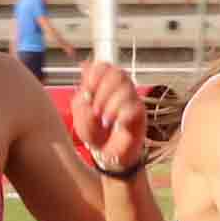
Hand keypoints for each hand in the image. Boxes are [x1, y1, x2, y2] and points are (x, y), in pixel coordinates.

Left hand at [71, 56, 148, 174]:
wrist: (107, 153)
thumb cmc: (93, 132)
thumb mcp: (80, 119)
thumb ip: (81, 104)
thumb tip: (86, 93)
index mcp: (102, 84)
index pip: (103, 67)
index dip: (96, 74)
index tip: (88, 88)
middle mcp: (119, 88)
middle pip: (118, 74)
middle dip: (103, 91)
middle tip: (95, 109)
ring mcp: (131, 100)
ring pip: (126, 90)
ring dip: (112, 105)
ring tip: (104, 121)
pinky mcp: (139, 115)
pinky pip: (134, 108)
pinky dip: (123, 115)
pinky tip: (117, 124)